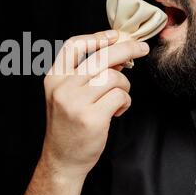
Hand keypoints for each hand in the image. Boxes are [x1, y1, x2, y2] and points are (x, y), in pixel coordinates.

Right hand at [40, 30, 149, 178]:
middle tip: (142, 48)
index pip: (73, 45)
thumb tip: (118, 54)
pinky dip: (125, 102)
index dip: (96, 36)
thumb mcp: (68, 95)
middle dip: (126, 48)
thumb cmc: (69, 125)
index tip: (115, 35)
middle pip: (100, 57)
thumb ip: (87, 74)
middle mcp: (62, 88)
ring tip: (118, 99)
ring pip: (113, 77)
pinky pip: (120, 96)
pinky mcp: (92, 118)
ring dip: (124, 86)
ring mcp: (76, 103)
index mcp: (54, 78)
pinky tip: (116, 112)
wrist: (62, 159)